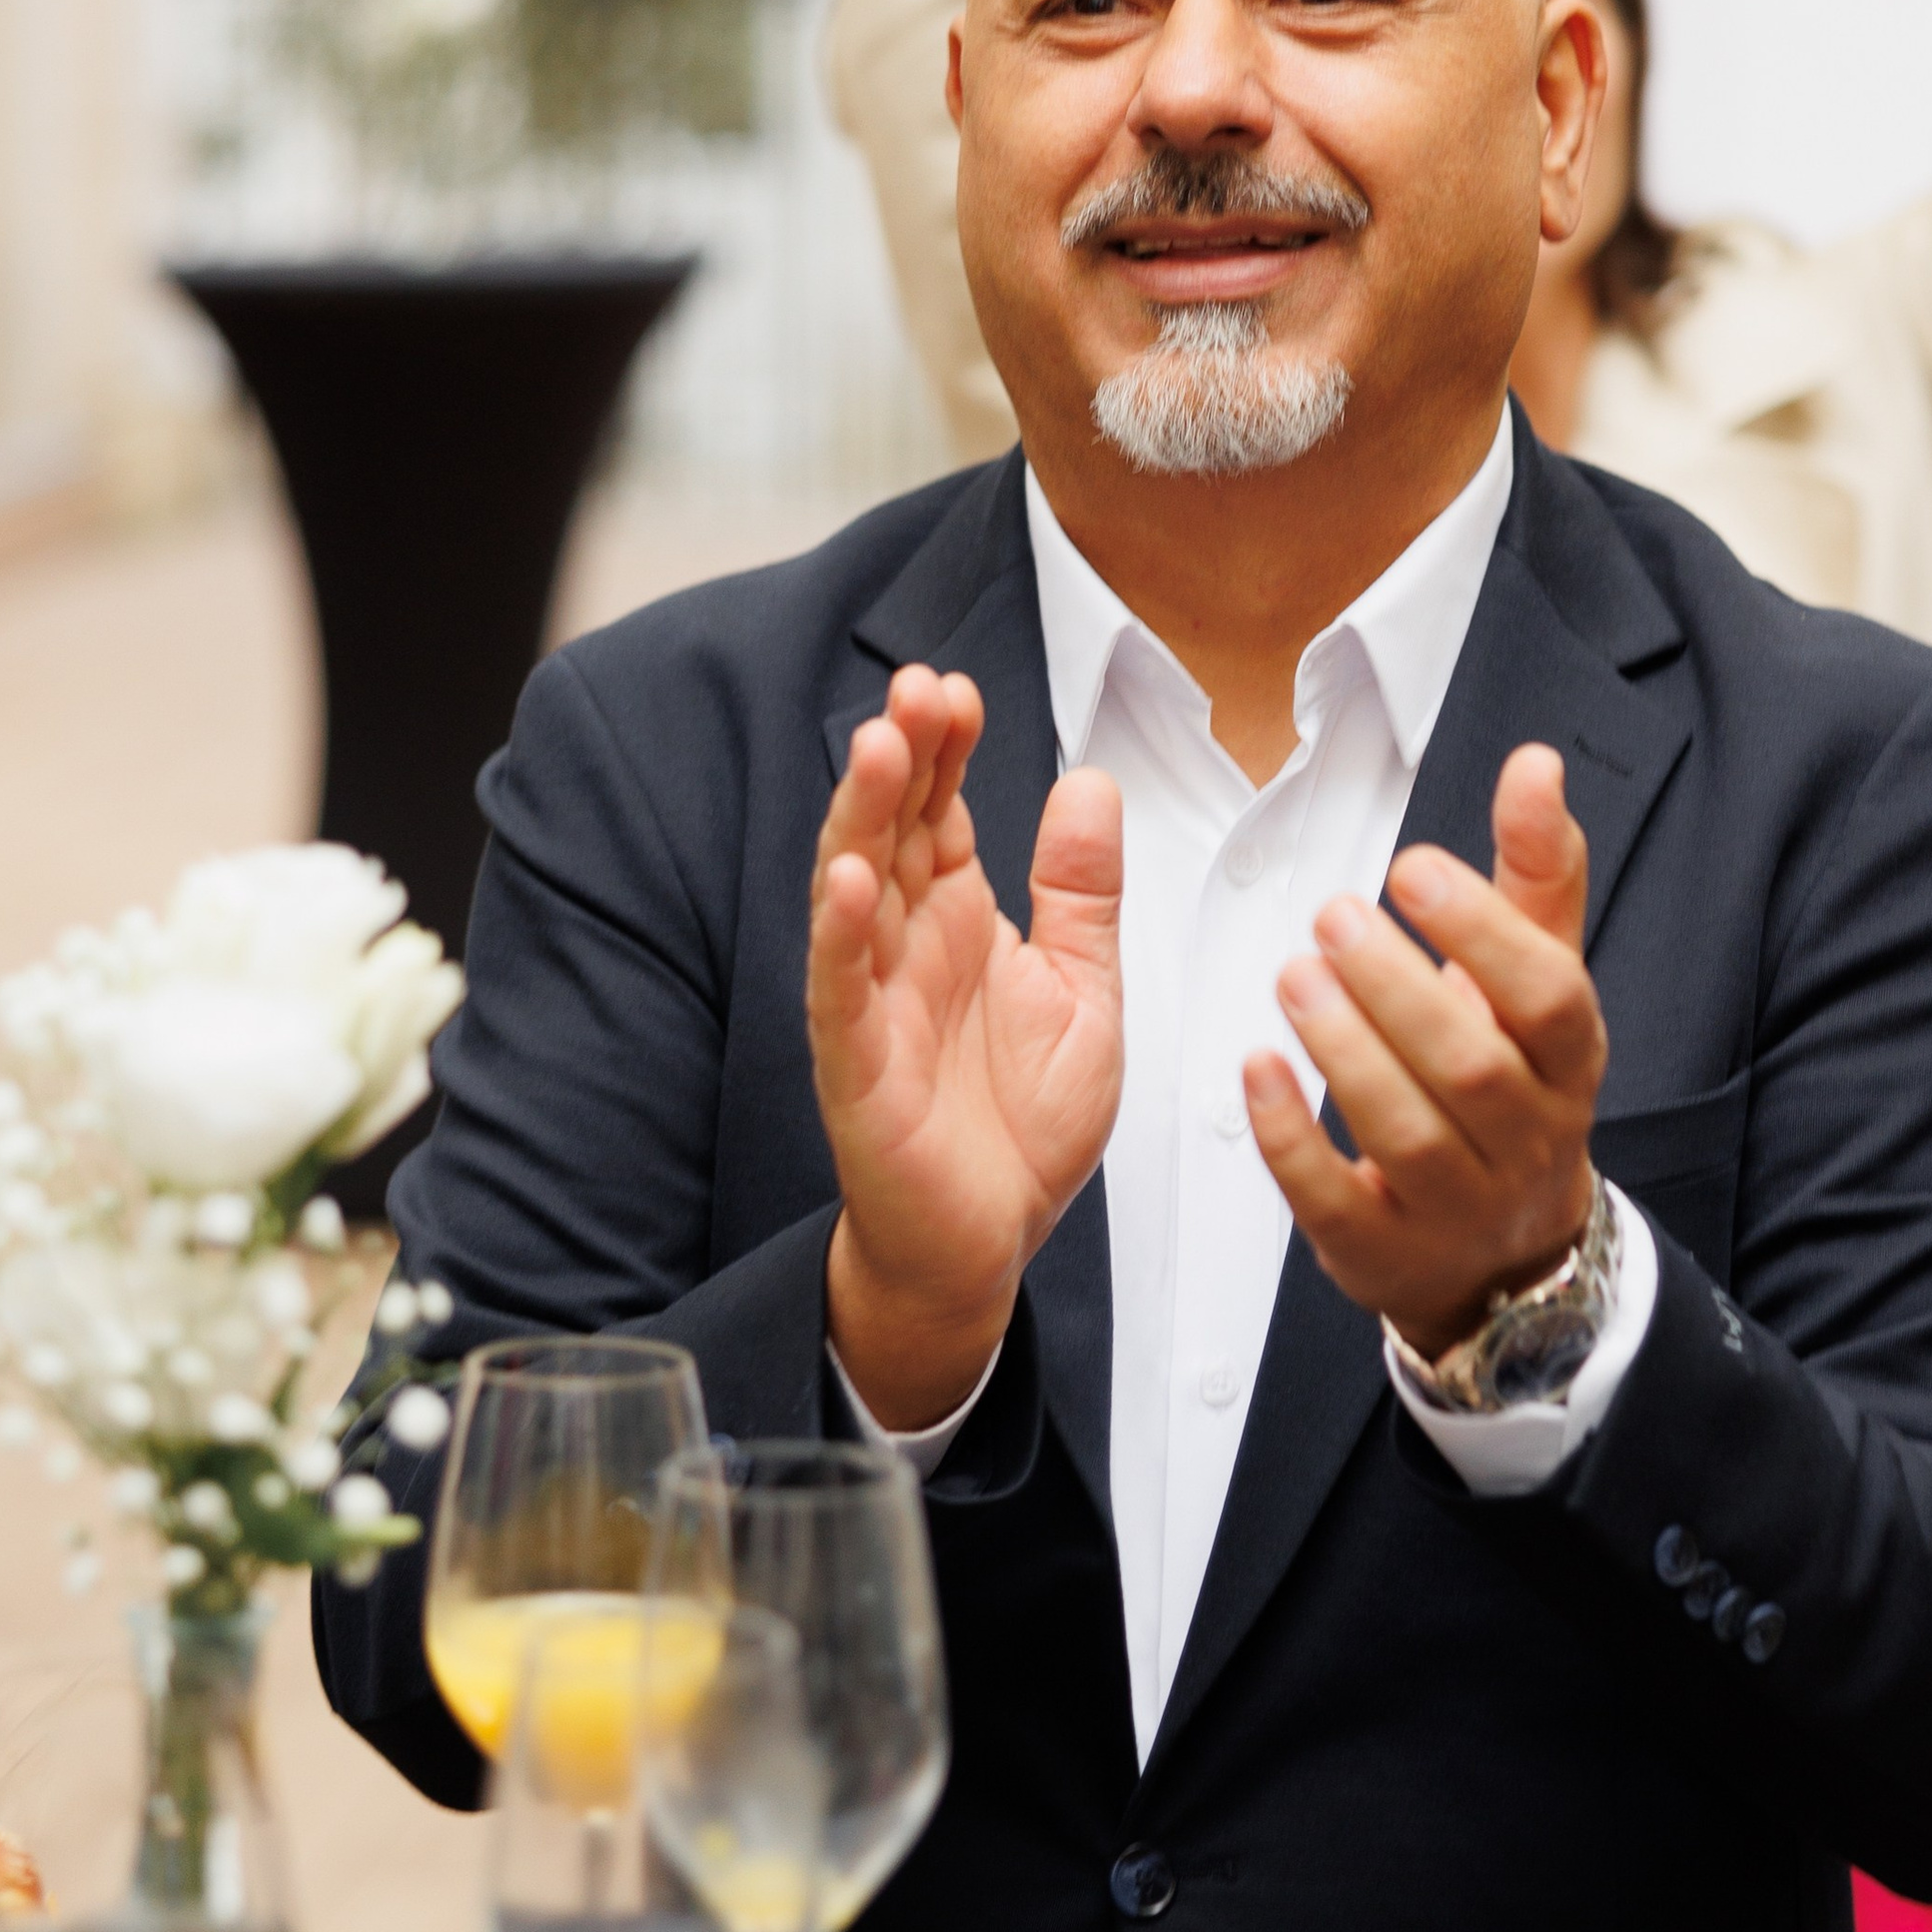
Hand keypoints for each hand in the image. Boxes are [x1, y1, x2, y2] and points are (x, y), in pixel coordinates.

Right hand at [809, 665, 1122, 1429]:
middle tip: (918, 688)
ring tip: (882, 748)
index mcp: (958, 920)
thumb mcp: (1085, 993)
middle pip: (891, 830)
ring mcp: (873, 1002)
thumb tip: (1090, 781)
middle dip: (902, 756)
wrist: (989, 1242)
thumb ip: (1081, 895)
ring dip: (864, 819)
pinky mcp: (857, 1068)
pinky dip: (841, 938)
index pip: (941, 811)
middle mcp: (906, 947)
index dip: (946, 749)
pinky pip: (841, 993)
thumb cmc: (1023, 1124)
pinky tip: (852, 883)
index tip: (958, 688)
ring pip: (854, 892)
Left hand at [1244, 744, 1606, 1358]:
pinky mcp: (1383, 1252)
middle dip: (1396, 986)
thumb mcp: (1536, 979)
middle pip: (1471, 1066)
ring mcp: (1458, 1206)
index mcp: (1568, 1061)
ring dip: (1344, 1048)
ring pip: (1408, 1134)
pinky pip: (1335, 1202)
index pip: (1550, 998)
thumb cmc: (1511, 1078)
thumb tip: (1535, 762)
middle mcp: (1527, 1137)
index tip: (1411, 866)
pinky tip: (1257, 1067)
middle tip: (1330, 915)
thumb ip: (1535, 870)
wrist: (1505, 1247)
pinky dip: (1293, 1136)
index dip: (1483, 931)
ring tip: (1293, 975)